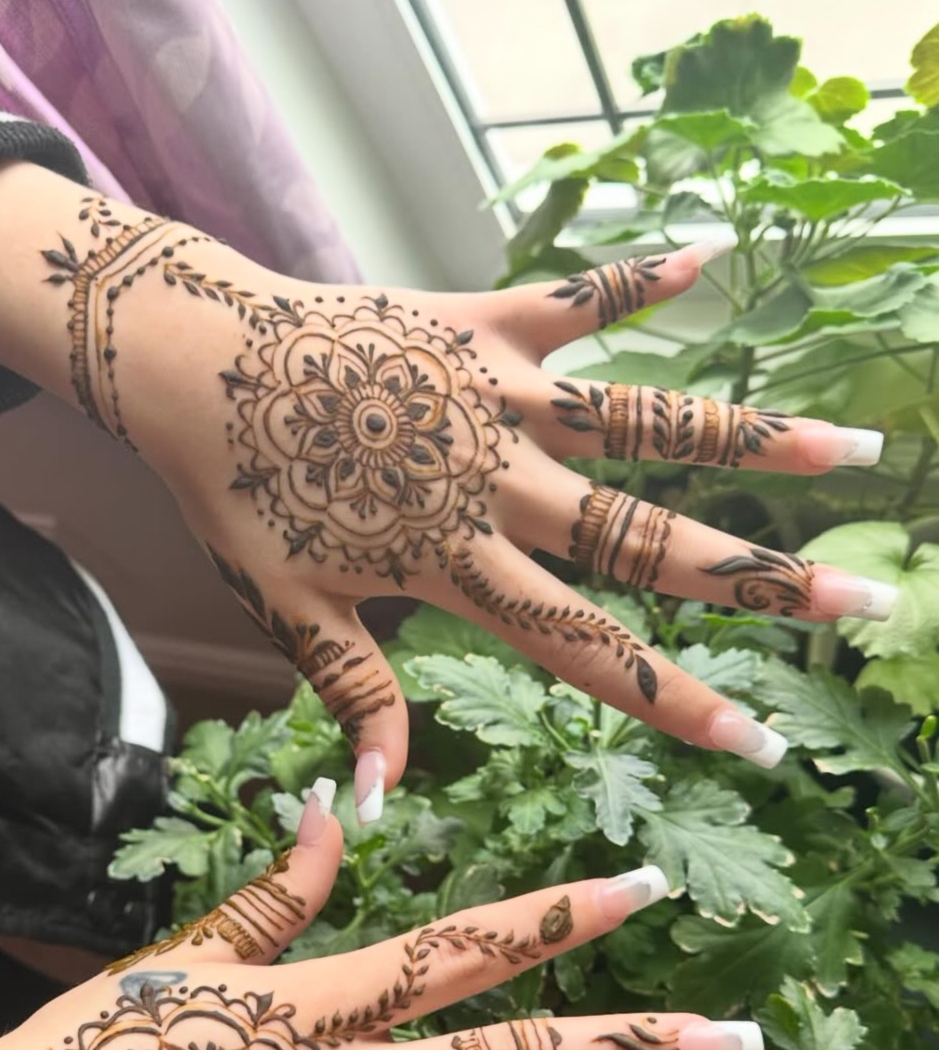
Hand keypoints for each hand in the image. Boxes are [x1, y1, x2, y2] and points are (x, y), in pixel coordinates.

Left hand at [0, 165, 894, 821]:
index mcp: (456, 564)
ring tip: (845, 451)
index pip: (584, 649)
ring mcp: (497, 398)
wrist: (191, 362)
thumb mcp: (287, 607)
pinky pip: (574, 298)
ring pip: (643, 423)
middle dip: (757, 582)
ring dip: (746, 440)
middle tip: (858, 600)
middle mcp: (498, 482)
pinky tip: (706, 252)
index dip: (671, 700)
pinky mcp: (480, 323)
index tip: (752, 740)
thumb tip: (385, 797)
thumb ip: (354, 691)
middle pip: (648, 542)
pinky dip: (634, 278)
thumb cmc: (235, 492)